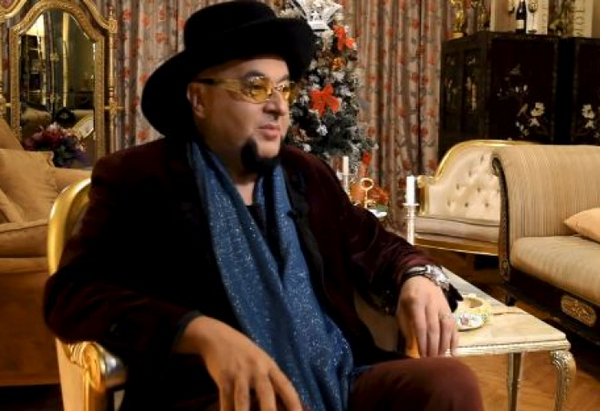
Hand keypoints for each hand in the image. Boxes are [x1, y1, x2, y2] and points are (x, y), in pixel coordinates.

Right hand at [175, 316, 302, 410]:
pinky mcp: (223, 376)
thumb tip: (282, 405)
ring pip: (243, 399)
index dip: (294, 403)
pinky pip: (225, 399)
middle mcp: (257, 369)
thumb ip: (270, 380)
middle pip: (267, 393)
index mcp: (270, 366)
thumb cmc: (243, 353)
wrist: (218, 336)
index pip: (286, 386)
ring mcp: (239, 373)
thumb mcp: (261, 361)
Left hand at [396, 276, 458, 357]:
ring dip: (445, 345)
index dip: (422, 341)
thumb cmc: (409, 296)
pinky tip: (453, 352)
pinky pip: (454, 326)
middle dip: (433, 346)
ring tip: (441, 359)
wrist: (422, 279)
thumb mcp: (401, 308)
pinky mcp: (450, 310)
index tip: (422, 356)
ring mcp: (442, 307)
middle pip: (434, 328)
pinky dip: (455, 339)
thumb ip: (405, 326)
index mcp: (416, 303)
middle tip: (432, 361)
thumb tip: (410, 348)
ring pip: (446, 327)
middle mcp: (431, 304)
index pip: (420, 325)